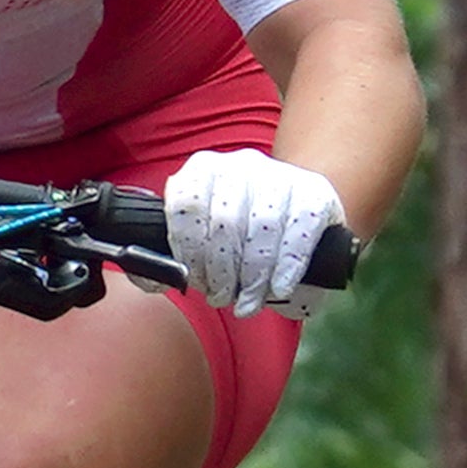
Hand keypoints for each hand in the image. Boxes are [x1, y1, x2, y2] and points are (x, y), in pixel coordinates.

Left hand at [156, 149, 346, 319]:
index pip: (186, 204)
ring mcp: (281, 176)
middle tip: (222, 298)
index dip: (188, 251)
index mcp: (203, 171)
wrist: (293, 216)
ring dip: (253, 276)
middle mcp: (241, 165)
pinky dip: (287, 265)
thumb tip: (150, 279)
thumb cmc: (240, 238)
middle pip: (224, 221)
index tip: (193, 281)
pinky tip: (279, 288)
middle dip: (221, 272)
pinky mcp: (315, 194)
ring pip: (262, 227)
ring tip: (248, 302)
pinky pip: (299, 230)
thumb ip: (168, 262)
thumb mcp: (201, 245)